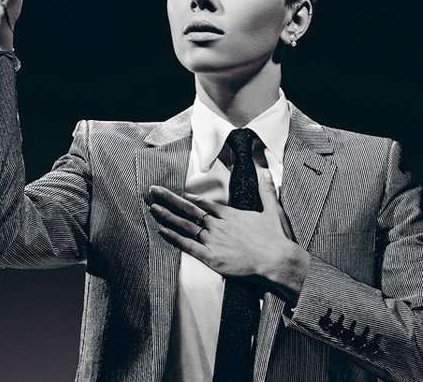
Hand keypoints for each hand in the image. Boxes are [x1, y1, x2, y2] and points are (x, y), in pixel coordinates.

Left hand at [149, 171, 309, 302]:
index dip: (190, 199)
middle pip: (189, 210)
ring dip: (167, 216)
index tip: (178, 194)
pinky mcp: (211, 256)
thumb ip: (266, 190)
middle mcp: (218, 225)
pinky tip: (162, 230)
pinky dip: (174, 237)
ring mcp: (213, 240)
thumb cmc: (274, 237)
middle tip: (153, 191)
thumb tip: (267, 171)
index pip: (205, 204)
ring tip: (153, 207)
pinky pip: (188, 245)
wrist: (276, 259)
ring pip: (185, 225)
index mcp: (230, 215)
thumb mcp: (272, 210)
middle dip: (169, 200)